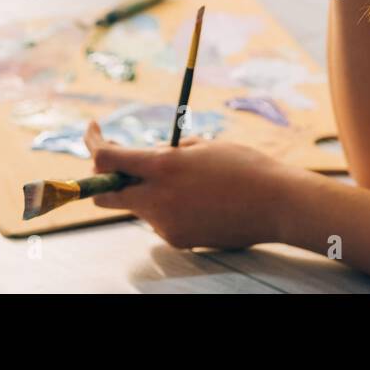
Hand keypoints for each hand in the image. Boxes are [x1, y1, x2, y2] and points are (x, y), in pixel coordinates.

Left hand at [83, 120, 294, 249]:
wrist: (277, 204)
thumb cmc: (244, 166)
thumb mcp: (201, 146)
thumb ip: (166, 153)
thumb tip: (143, 159)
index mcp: (163, 166)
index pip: (106, 159)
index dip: (93, 142)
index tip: (94, 129)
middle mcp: (157, 197)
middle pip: (104, 195)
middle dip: (102, 180)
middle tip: (118, 162)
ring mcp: (166, 223)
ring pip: (137, 206)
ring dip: (146, 191)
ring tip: (189, 180)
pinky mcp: (178, 240)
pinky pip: (160, 220)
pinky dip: (169, 208)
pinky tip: (201, 201)